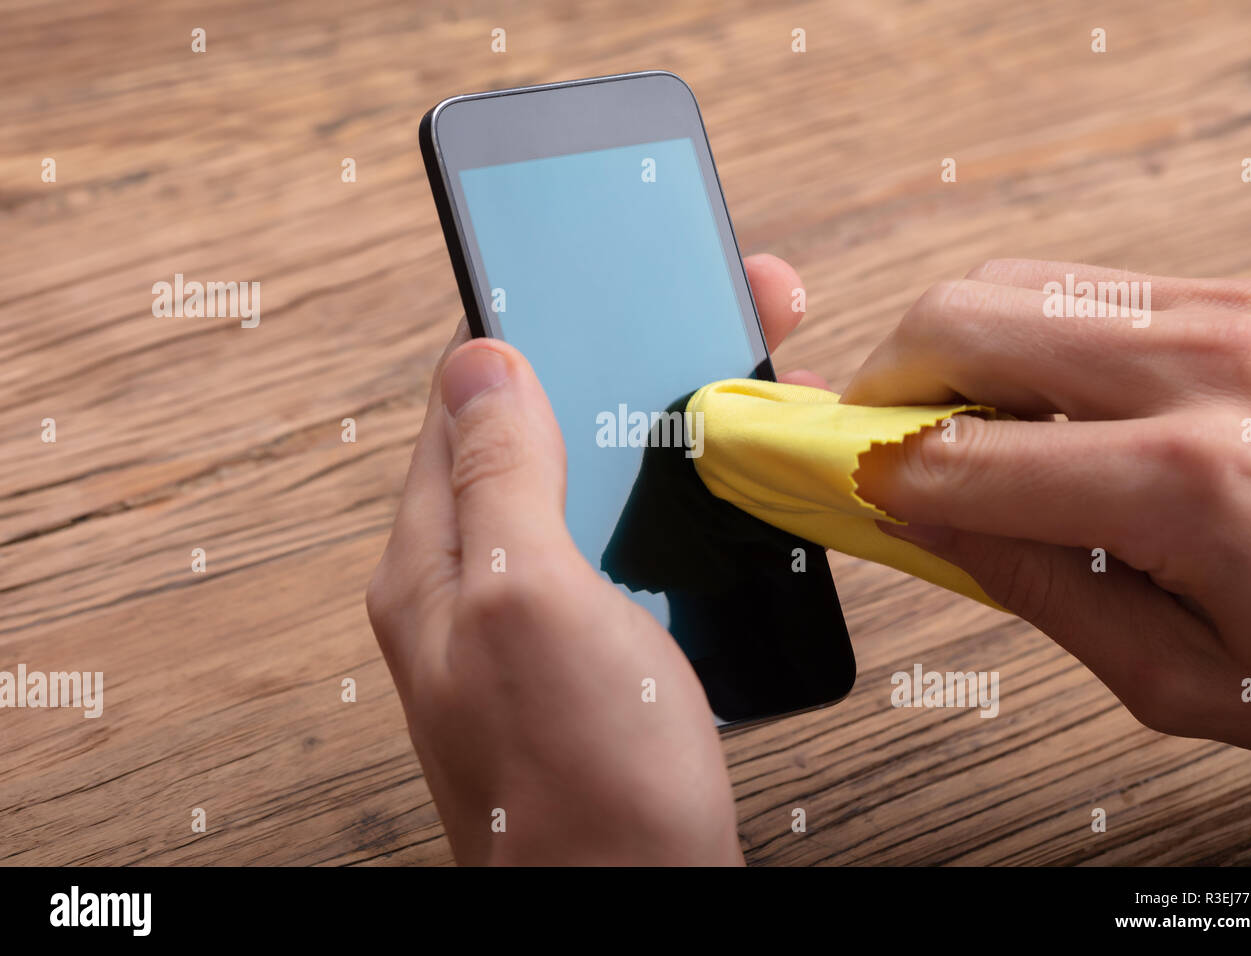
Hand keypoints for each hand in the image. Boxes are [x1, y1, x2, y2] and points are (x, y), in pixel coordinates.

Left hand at [366, 254, 821, 863]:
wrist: (636, 907)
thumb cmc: (582, 784)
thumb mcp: (528, 600)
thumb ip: (498, 475)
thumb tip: (481, 357)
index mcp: (436, 557)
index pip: (466, 395)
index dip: (537, 322)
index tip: (604, 268)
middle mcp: (473, 582)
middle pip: (538, 431)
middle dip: (620, 360)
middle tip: (715, 317)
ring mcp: (532, 619)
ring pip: (587, 484)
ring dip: (653, 425)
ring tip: (731, 380)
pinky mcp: (590, 652)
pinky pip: (619, 546)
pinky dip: (670, 500)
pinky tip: (718, 491)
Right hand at [848, 259, 1250, 755]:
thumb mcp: (1182, 675)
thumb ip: (1033, 587)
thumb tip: (922, 518)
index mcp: (1187, 485)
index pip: (950, 455)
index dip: (867, 472)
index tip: (833, 484)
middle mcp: (1205, 368)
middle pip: (958, 318)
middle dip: (885, 381)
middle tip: (876, 445)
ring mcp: (1229, 313)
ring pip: (1007, 283)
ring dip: (950, 352)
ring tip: (958, 430)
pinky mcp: (1239, 296)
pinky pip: (1077, 286)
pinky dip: (1021, 336)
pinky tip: (1036, 404)